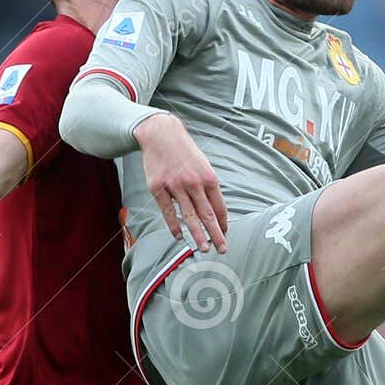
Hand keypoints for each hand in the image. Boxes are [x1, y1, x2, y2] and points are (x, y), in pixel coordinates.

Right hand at [134, 113, 227, 251]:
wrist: (161, 134)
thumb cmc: (185, 152)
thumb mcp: (203, 165)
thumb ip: (208, 187)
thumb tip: (214, 210)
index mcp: (209, 178)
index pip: (219, 207)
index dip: (223, 223)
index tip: (225, 235)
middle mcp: (194, 183)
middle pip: (207, 215)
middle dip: (216, 234)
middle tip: (223, 250)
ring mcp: (175, 186)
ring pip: (189, 216)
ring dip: (197, 235)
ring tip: (204, 249)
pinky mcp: (158, 188)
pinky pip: (168, 211)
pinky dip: (174, 225)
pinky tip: (179, 237)